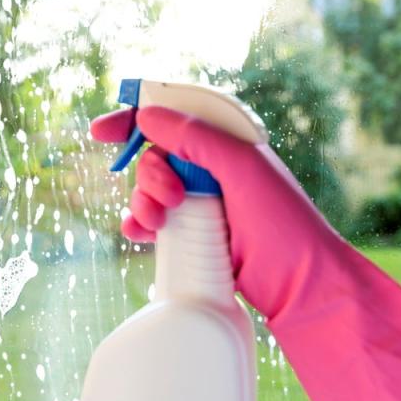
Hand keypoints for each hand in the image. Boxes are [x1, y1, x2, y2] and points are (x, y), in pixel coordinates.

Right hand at [91, 105, 344, 317]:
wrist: (300, 286)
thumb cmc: (283, 224)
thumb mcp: (242, 168)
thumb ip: (195, 137)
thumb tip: (148, 115)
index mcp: (227, 144)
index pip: (174, 118)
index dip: (135, 119)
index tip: (101, 132)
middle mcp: (211, 169)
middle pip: (154, 156)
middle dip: (150, 175)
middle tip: (172, 199)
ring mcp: (201, 203)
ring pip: (148, 190)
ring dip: (143, 203)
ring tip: (161, 223)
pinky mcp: (192, 235)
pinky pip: (151, 222)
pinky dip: (139, 225)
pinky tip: (141, 235)